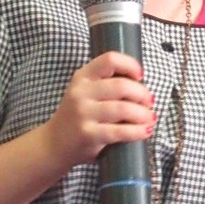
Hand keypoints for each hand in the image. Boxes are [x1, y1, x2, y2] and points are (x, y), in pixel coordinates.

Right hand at [42, 52, 154, 169]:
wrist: (54, 143)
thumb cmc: (77, 116)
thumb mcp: (85, 92)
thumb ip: (106, 83)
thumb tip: (141, 85)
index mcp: (82, 77)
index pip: (109, 60)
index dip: (130, 65)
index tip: (140, 75)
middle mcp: (81, 93)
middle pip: (121, 86)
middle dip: (142, 94)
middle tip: (150, 102)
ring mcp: (83, 114)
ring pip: (123, 109)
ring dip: (143, 114)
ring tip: (150, 118)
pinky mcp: (89, 134)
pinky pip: (120, 131)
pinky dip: (138, 131)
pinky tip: (145, 131)